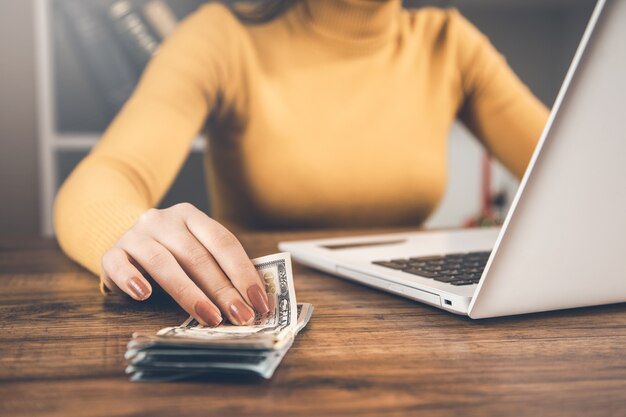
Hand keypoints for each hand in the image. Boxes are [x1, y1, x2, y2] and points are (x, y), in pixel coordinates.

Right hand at [99, 203, 269, 326]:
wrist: (123, 242)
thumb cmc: (170, 255)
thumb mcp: (194, 252)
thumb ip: (218, 268)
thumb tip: (252, 301)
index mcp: (191, 216)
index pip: (223, 242)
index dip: (242, 272)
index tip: (258, 301)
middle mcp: (163, 220)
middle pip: (197, 256)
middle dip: (223, 290)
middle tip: (240, 316)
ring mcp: (135, 235)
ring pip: (163, 262)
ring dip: (189, 293)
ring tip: (209, 316)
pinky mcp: (111, 253)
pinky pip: (120, 265)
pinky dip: (133, 280)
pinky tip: (145, 295)